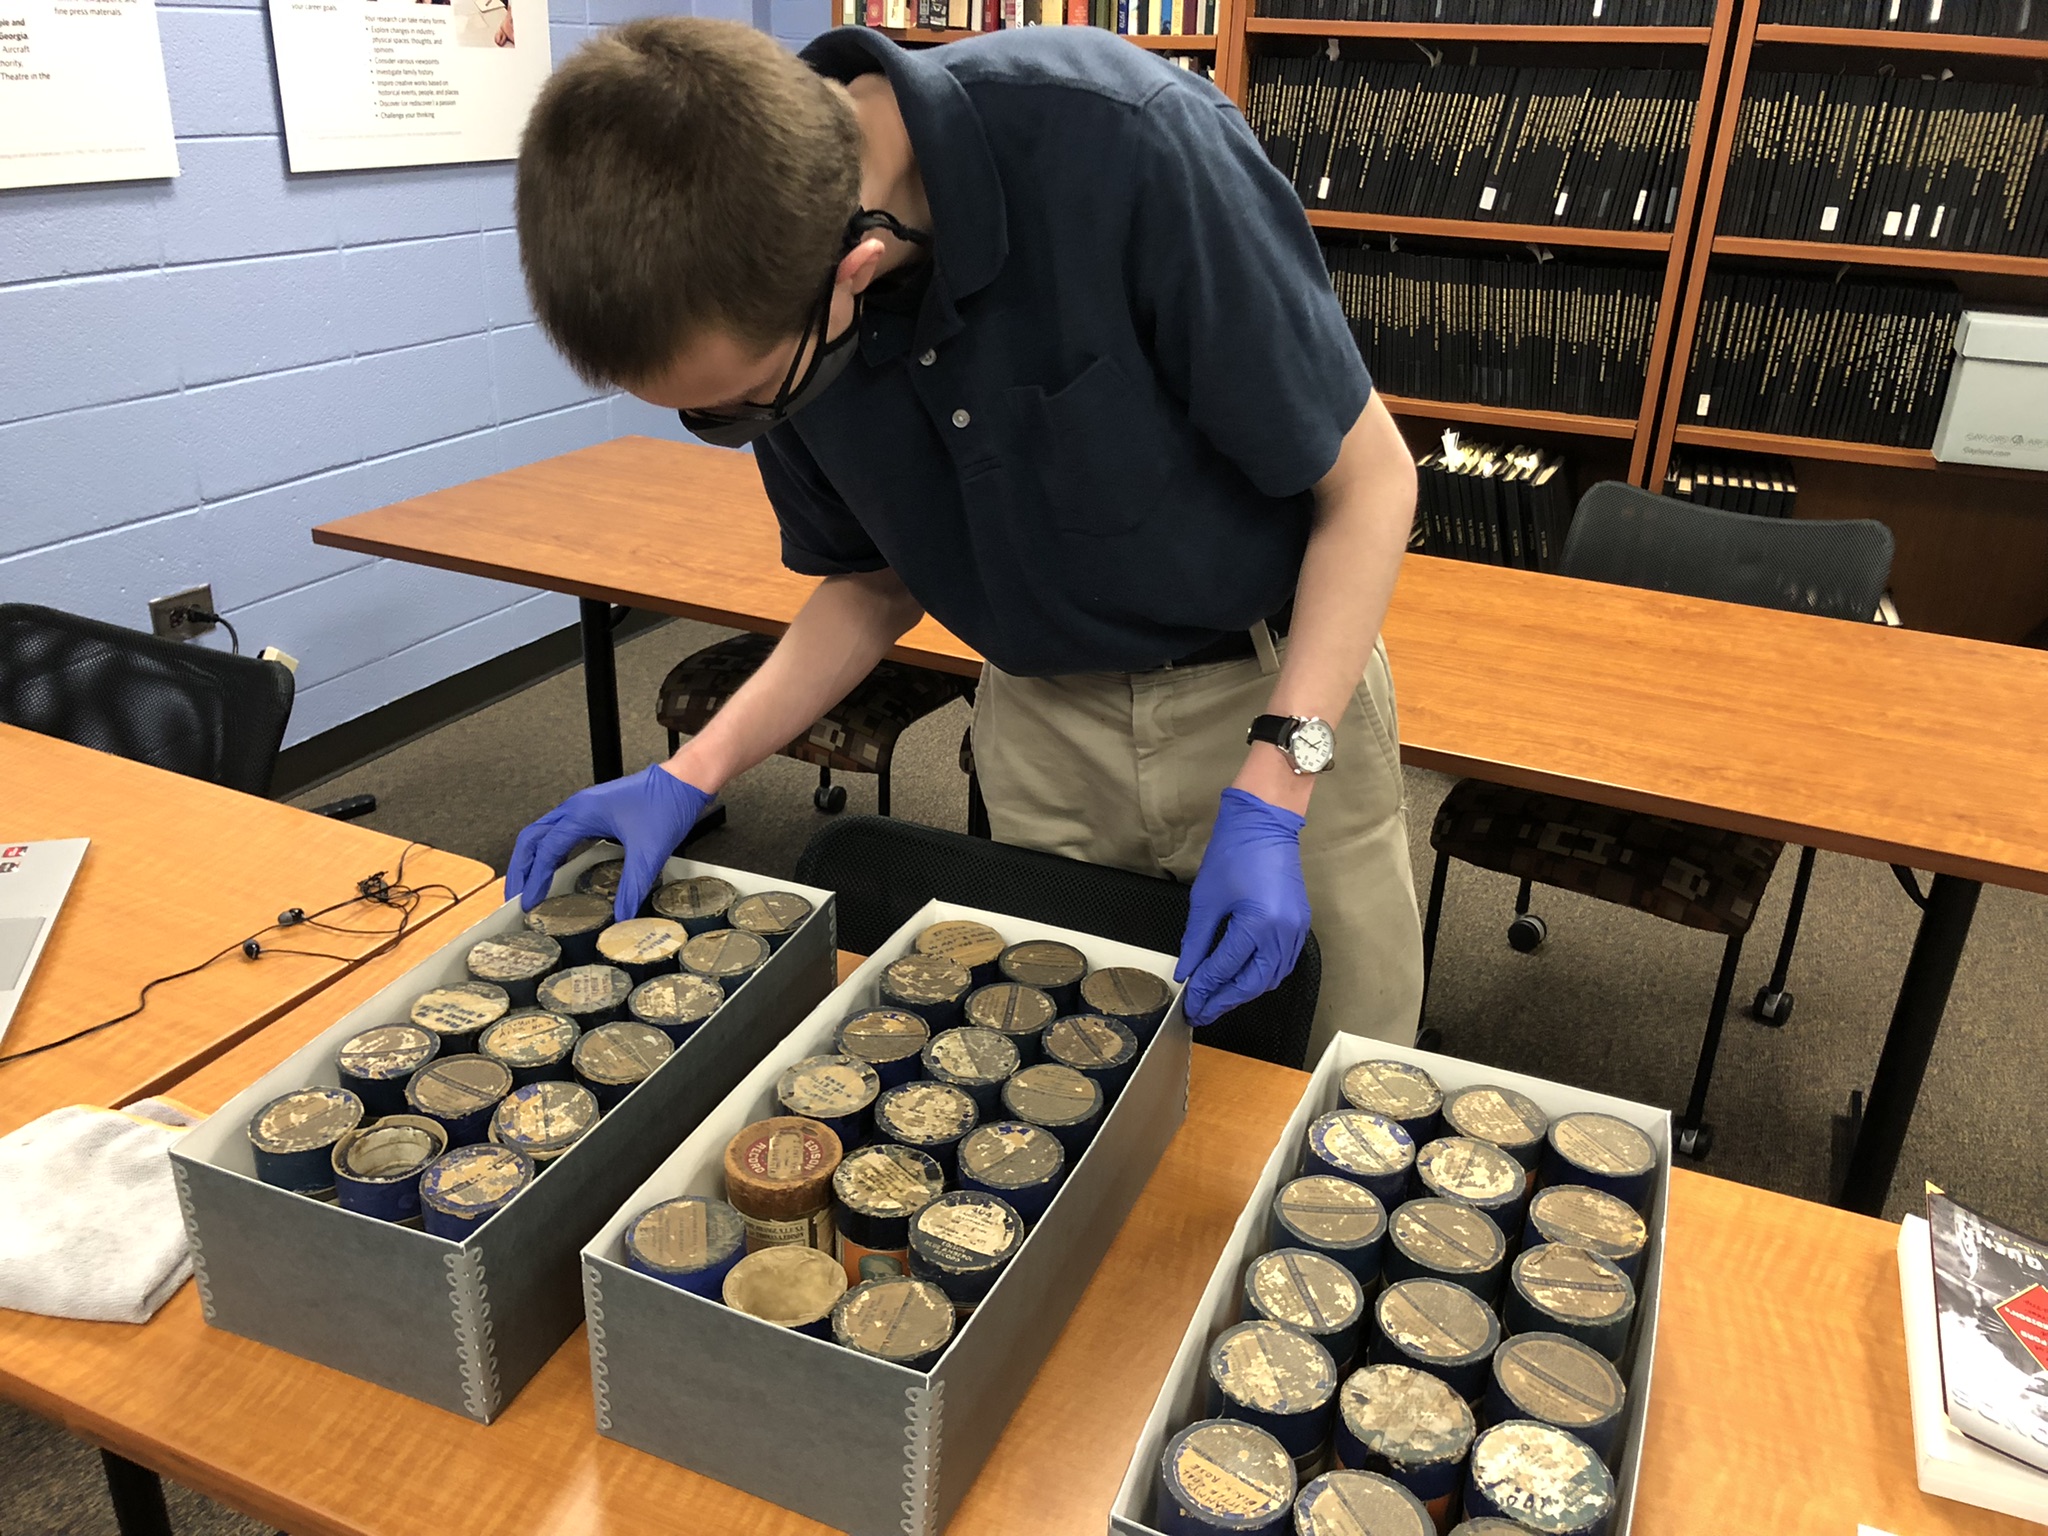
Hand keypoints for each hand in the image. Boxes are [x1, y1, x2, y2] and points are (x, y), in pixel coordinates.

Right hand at [505, 764, 713, 919]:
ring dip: (532, 858)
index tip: (528, 903)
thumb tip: (621, 917)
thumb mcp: (649, 852)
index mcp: (581, 813)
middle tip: (515, 896)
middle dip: (520, 868)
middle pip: (532, 838)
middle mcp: (576, 807)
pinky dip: (550, 850)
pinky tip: (556, 867)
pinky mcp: (594, 810)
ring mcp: (583, 807)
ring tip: (528, 884)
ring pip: (543, 833)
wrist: (684, 781)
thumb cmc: (666, 805)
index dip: (534, 879)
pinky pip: (561, 831)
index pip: (546, 850)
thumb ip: (633, 887)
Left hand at [1175, 788, 1310, 1026]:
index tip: (1189, 1003)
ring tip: (1219, 999)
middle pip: (1254, 983)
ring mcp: (1296, 930)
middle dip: (1226, 1000)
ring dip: (1245, 991)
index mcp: (1258, 924)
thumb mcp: (1206, 899)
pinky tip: (1243, 979)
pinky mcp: (1300, 924)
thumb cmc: (1233, 853)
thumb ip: (1196, 941)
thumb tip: (1188, 972)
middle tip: (1202, 1011)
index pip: (1226, 968)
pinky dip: (1262, 976)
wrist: (1265, 824)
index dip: (1205, 989)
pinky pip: (1283, 962)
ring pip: (1271, 977)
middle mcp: (1282, 933)